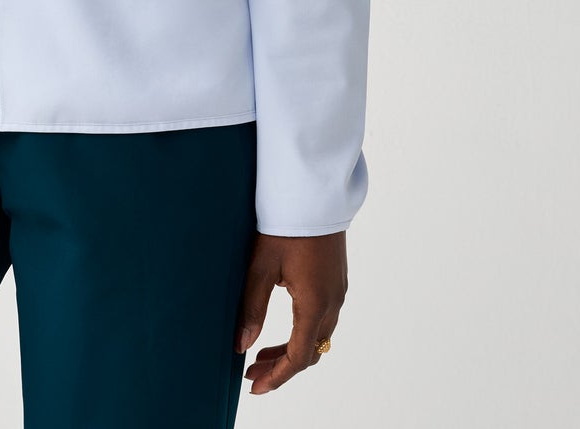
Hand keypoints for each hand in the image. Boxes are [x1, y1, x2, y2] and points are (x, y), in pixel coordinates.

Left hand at [232, 230, 347, 394]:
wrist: (313, 192)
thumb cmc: (286, 225)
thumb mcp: (262, 266)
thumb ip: (253, 308)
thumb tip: (241, 345)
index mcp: (315, 304)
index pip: (298, 357)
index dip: (277, 377)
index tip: (255, 386)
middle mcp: (332, 302)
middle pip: (310, 351)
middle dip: (281, 367)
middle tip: (252, 372)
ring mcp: (338, 291)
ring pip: (318, 336)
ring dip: (292, 349)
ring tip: (261, 352)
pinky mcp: (337, 279)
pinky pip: (324, 318)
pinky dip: (303, 331)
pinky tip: (284, 326)